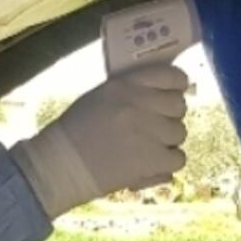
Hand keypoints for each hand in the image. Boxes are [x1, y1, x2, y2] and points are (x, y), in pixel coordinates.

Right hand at [8, 64, 190, 216]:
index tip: (173, 94)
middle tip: (153, 128)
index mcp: (127, 85)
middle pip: (179, 106)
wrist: (60, 165)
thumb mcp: (101, 96)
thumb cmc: (76, 130)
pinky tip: (149, 164)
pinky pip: (178, 159)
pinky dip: (166, 164)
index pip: (171, 75)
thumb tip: (164, 95)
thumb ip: (132, 92)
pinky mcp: (152, 160)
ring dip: (166, 142)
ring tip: (145, 148)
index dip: (177, 86)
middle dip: (169, 117)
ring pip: (180, 133)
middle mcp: (141, 104)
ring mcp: (149, 132)